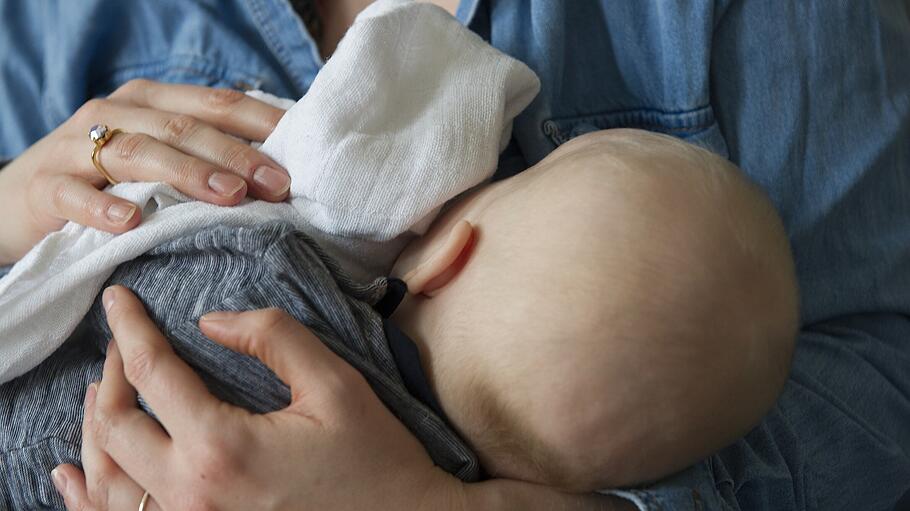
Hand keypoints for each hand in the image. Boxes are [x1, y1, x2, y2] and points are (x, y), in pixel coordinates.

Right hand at [0, 80, 290, 263]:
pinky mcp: (45, 185)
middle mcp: (116, 113)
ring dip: (187, 173)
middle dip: (237, 155)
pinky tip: (131, 221)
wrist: (19, 203)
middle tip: (277, 185)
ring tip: (228, 196)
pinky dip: (103, 206)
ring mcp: (76, 147)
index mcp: (152, 102)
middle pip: (185, 127)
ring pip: (137, 152)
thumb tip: (279, 173)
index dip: (260, 127)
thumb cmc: (106, 182)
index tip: (301, 159)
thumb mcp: (157, 160)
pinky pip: (73, 194)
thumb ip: (205, 157)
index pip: (215, 104)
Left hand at [52, 286, 460, 510]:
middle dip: (111, 376)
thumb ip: (274, 338)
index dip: (131, 329)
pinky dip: (92, 493)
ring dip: (97, 427)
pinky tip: (75, 473)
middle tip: (123, 343)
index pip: (154, 375)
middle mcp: (191, 494)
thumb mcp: (336, 385)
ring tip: (102, 391)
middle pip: (115, 427)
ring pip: (109, 478)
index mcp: (222, 448)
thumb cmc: (374, 458)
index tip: (118, 300)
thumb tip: (213, 321)